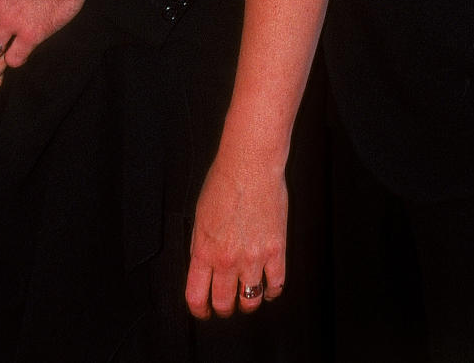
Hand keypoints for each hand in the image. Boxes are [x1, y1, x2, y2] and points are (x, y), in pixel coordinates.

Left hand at [185, 146, 286, 318]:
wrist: (250, 164)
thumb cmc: (223, 182)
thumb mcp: (200, 217)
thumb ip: (201, 247)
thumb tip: (203, 269)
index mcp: (204, 250)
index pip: (196, 297)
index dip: (199, 310)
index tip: (203, 310)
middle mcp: (227, 258)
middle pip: (224, 304)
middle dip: (223, 309)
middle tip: (226, 304)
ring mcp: (253, 257)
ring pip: (250, 300)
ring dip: (247, 302)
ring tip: (247, 296)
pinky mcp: (276, 250)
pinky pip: (276, 285)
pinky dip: (272, 291)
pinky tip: (269, 286)